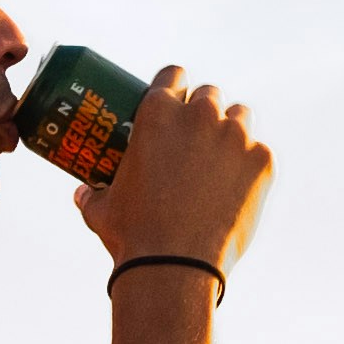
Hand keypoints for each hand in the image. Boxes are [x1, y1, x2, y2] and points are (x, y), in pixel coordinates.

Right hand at [76, 66, 272, 280]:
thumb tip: (82, 192)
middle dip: (204, 111)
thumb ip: (92, 194)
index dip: (175, 87)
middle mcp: (199, 115)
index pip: (173, 75)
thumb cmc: (132, 236)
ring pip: (240, 116)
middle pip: (210, 94)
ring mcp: (235, 136)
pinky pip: (259, 153)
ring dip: (230, 131)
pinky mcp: (261, 161)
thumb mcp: (102, 210)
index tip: (175, 103)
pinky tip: (238, 189)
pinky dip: (250, 167)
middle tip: (195, 140)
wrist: (174, 267)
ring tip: (221, 159)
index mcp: (157, 113)